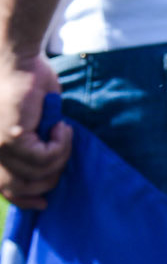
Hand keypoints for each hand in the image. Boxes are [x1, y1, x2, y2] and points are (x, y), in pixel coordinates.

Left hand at [0, 48, 69, 208]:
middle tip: (62, 162)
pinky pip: (45, 156)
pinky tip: (61, 127)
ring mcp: (0, 146)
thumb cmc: (23, 84)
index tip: (43, 203)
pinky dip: (60, 144)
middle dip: (46, 182)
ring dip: (59, 156)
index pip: (3, 187)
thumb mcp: (28, 120)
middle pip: (19, 186)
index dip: (23, 199)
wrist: (14, 60)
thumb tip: (47, 160)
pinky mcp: (13, 136)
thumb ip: (31, 141)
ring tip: (62, 133)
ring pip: (38, 171)